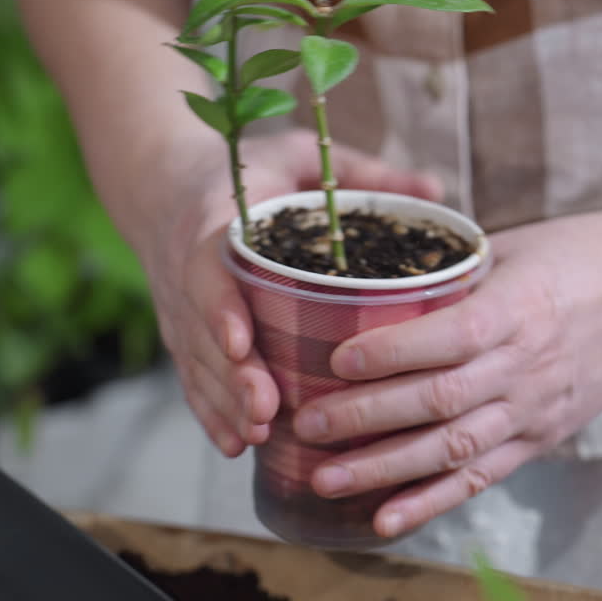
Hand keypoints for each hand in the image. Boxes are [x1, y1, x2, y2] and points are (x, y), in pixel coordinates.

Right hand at [137, 128, 442, 456]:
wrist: (165, 184)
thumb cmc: (247, 171)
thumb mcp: (301, 156)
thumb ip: (362, 173)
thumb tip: (436, 191)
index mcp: (214, 223)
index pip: (208, 270)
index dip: (221, 309)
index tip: (244, 343)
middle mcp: (188, 273)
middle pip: (203, 332)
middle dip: (232, 376)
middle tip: (266, 410)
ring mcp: (180, 309)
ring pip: (196, 363)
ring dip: (224, 402)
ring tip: (258, 434)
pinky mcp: (181, 334)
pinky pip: (190, 377)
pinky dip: (210, 413)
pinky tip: (236, 445)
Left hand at [289, 207, 601, 537]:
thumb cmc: (583, 253)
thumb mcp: (516, 245)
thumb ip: (454, 271)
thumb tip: (379, 278)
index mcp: (519, 309)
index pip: (448, 339)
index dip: (390, 353)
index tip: (335, 359)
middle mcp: (527, 367)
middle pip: (439, 402)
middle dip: (367, 418)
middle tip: (308, 425)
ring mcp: (536, 408)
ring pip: (454, 449)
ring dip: (386, 469)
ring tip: (327, 479)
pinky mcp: (543, 436)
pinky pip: (483, 477)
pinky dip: (432, 502)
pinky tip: (385, 518)